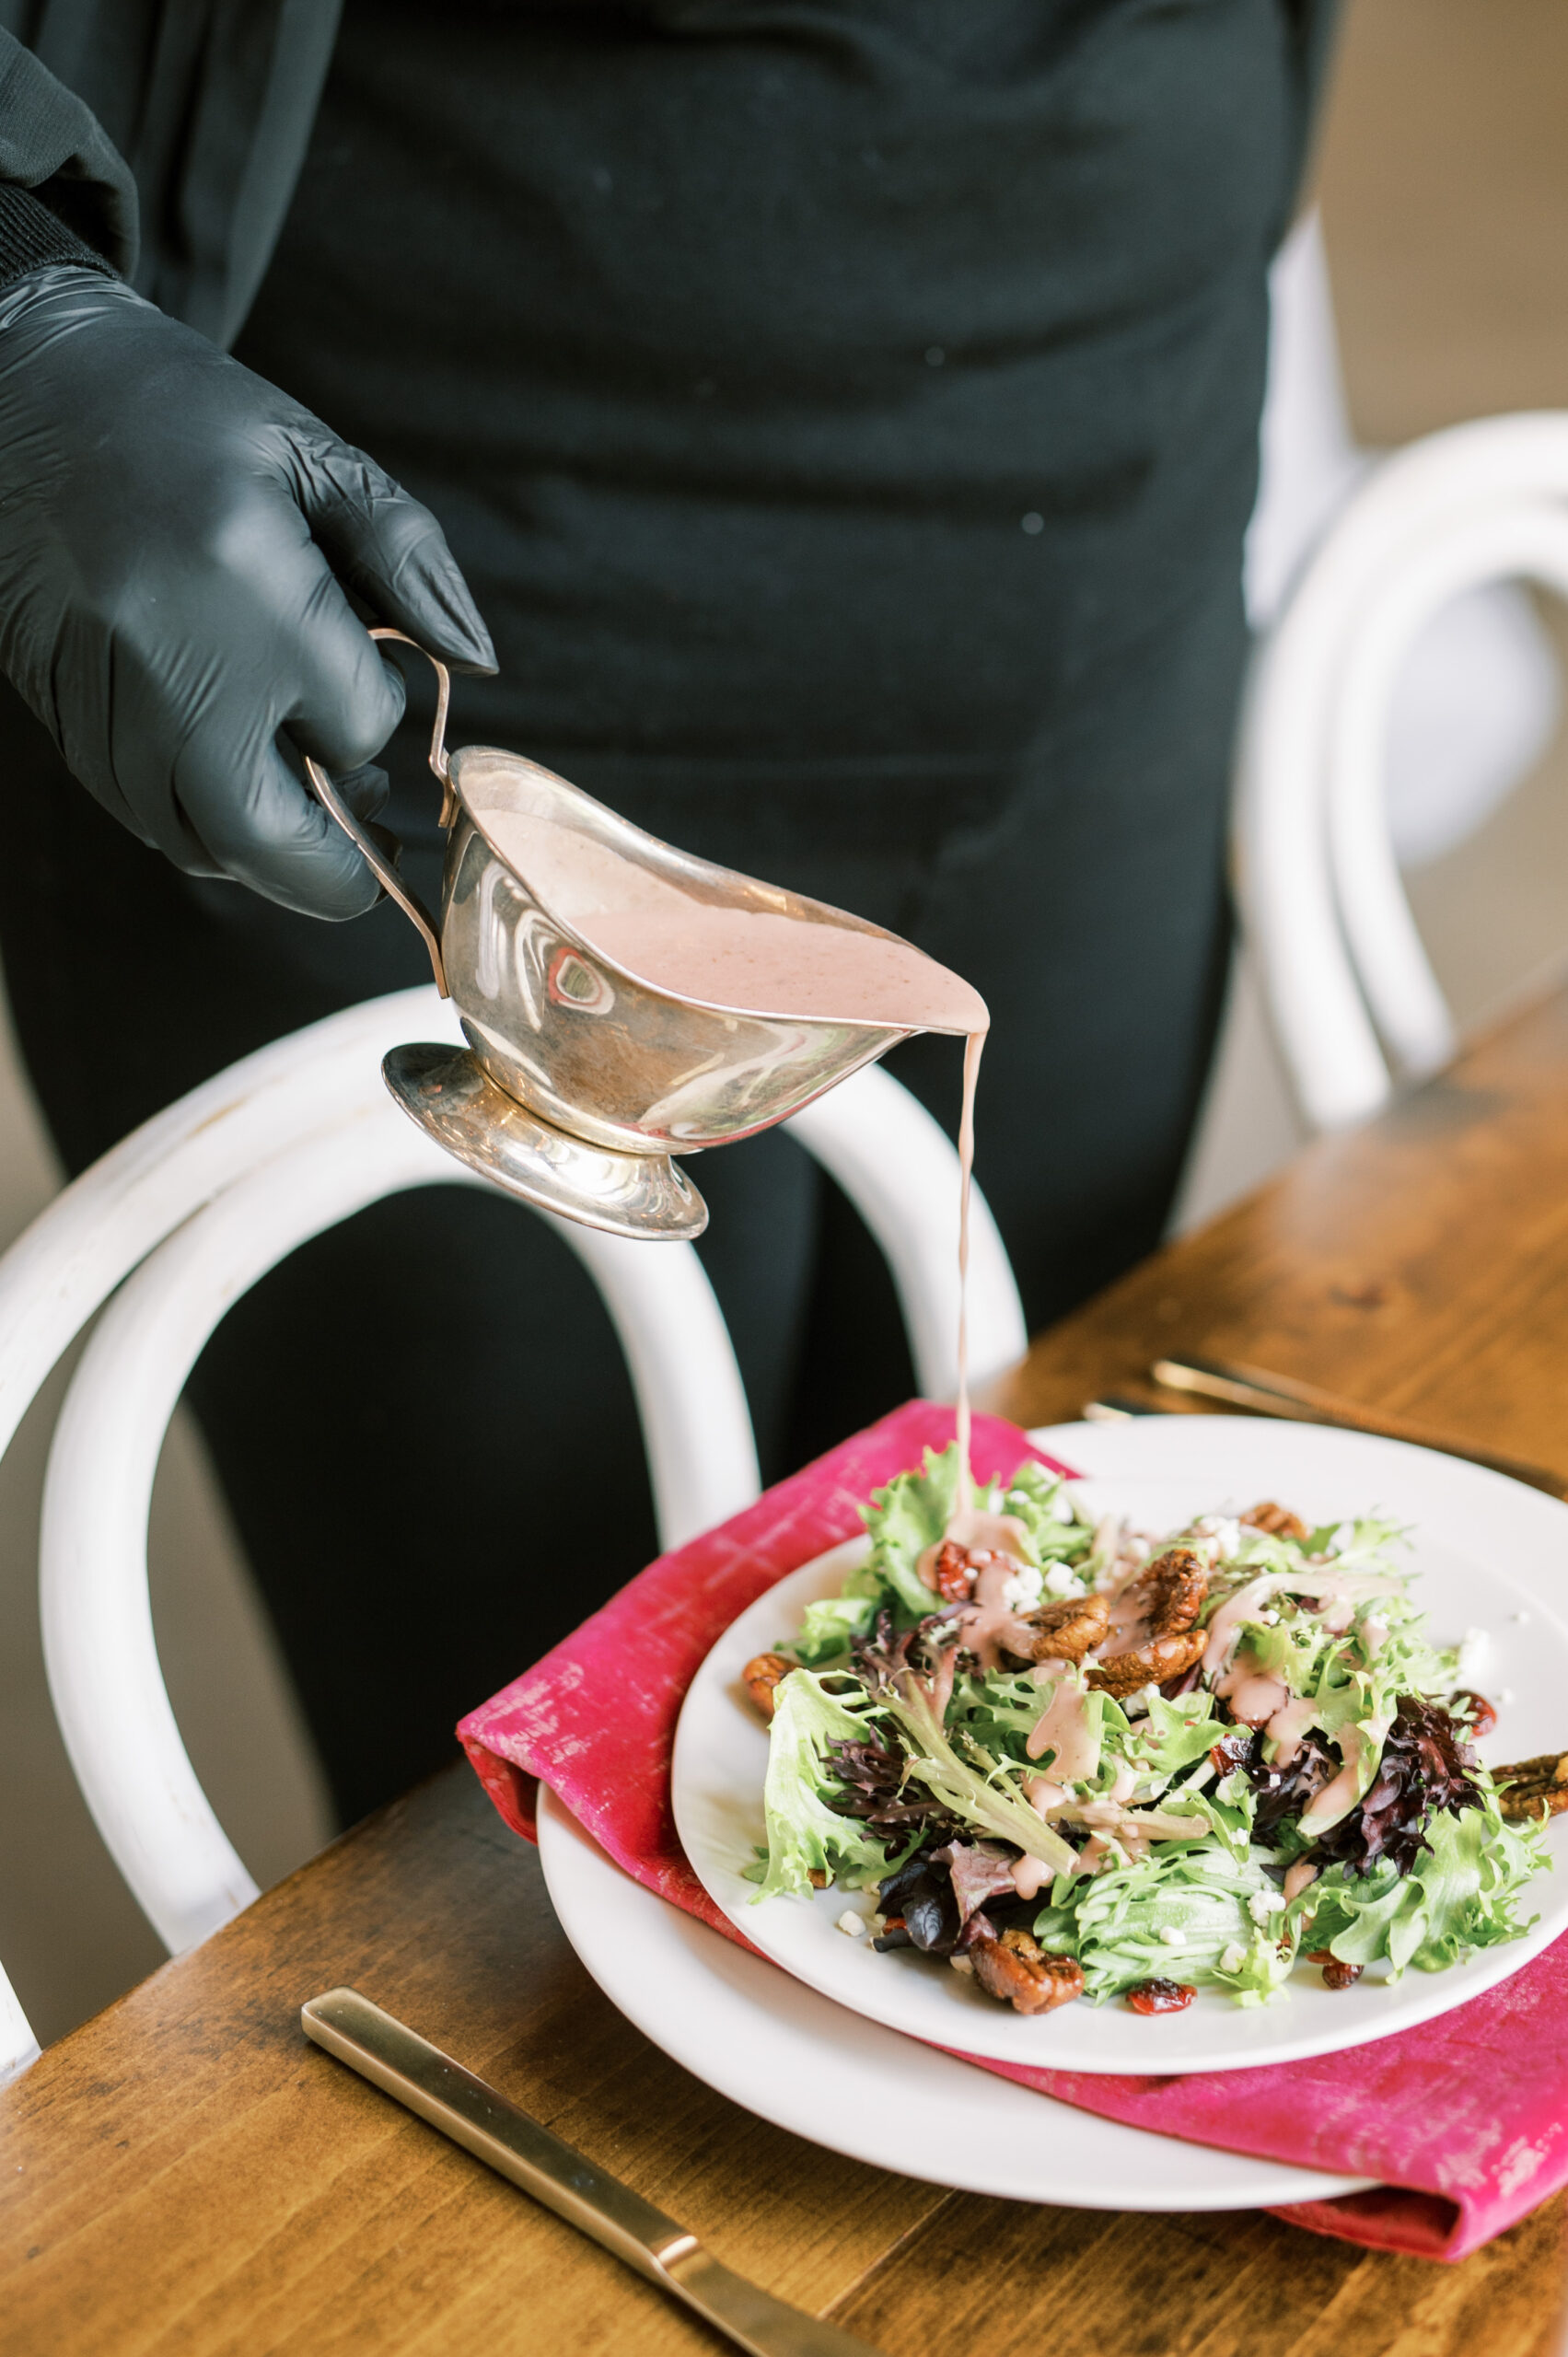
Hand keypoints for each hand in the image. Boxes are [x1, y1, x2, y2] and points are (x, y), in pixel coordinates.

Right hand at [0, 266, 494, 917]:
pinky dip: (199, 824)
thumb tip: (478, 660)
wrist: (16, 389)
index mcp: (248, 586)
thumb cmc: (173, 413)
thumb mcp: (311, 454)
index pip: (356, 725)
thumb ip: (409, 557)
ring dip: (266, 853)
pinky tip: (233, 781)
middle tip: (375, 856)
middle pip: (267, 838)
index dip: (377, 712)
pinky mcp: (62, 716)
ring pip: (198, 844)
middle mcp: (170, 661)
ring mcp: (105, 700)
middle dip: (336, 871)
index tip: (370, 667)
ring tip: (308, 806)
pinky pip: (140, 814)